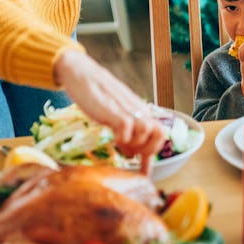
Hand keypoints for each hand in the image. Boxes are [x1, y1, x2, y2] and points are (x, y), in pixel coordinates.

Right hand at [53, 49, 165, 175]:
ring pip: (145, 131)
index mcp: (141, 111)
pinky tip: (113, 139)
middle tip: (131, 154)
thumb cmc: (98, 96)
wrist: (83, 74)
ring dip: (135, 145)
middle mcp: (138, 110)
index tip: (144, 168)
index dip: (154, 151)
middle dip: (147, 150)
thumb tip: (132, 151)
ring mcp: (127, 110)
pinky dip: (122, 139)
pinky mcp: (113, 110)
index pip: (161, 132)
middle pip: (159, 133)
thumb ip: (128, 127)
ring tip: (121, 146)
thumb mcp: (118, 111)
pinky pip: (126, 128)